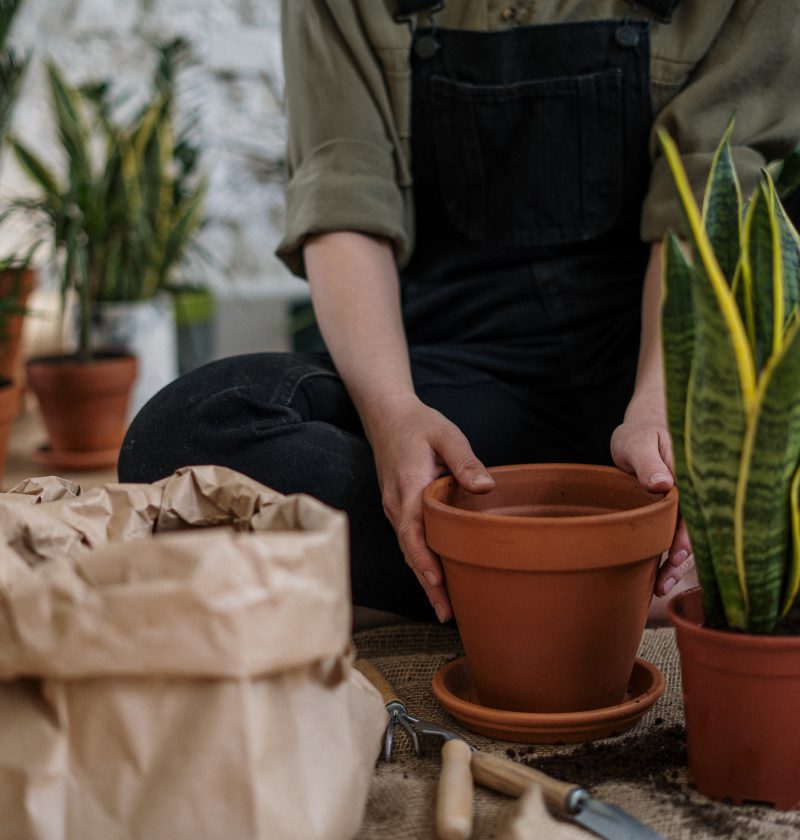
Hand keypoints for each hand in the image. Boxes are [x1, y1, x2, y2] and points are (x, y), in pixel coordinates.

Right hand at [367, 395, 494, 622]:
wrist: (386, 416)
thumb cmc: (419, 424)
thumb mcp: (446, 434)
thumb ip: (465, 460)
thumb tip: (486, 487)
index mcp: (408, 488)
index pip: (413, 532)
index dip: (424, 560)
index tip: (438, 583)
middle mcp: (396, 505)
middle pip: (410, 552)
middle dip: (427, 584)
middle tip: (448, 614)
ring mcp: (395, 509)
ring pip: (409, 550)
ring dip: (424, 578)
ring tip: (445, 608)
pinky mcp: (399, 509)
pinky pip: (409, 541)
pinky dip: (421, 562)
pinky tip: (436, 579)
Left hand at [610, 416, 693, 595]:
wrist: (639, 432)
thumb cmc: (638, 434)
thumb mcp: (638, 443)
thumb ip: (648, 462)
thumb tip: (663, 483)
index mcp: (688, 477)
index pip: (694, 512)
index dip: (687, 536)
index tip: (677, 555)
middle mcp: (690, 495)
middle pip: (692, 531)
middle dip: (681, 558)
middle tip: (665, 581)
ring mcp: (681, 506)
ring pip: (684, 538)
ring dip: (675, 564)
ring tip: (661, 587)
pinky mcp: (670, 513)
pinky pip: (673, 536)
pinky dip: (667, 556)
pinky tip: (659, 577)